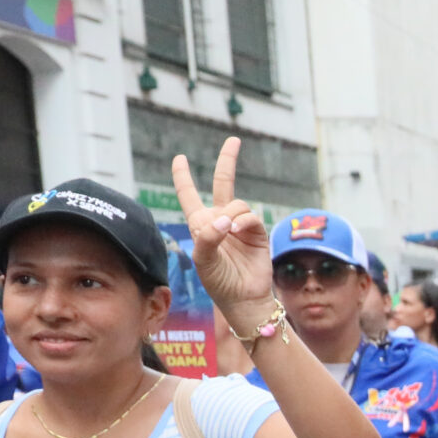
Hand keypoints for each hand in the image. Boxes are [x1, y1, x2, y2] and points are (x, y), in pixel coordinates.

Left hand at [174, 139, 273, 322]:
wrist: (244, 298)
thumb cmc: (218, 282)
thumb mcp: (203, 260)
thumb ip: (208, 237)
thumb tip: (225, 219)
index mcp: (201, 224)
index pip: (188, 195)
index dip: (183, 176)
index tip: (179, 158)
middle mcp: (220, 220)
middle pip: (222, 183)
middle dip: (227, 161)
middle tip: (234, 140)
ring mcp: (240, 225)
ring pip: (237, 204)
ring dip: (232, 215)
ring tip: (230, 234)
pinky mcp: (257, 232)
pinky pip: (250, 216)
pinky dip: (243, 222)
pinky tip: (238, 232)